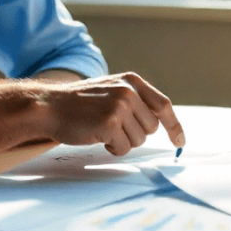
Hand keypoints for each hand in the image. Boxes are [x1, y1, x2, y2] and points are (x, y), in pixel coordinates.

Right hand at [41, 72, 184, 155]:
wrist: (50, 106)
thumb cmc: (81, 103)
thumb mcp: (112, 90)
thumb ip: (135, 100)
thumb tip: (162, 123)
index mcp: (132, 81)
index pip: (163, 104)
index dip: (174, 125)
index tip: (179, 141)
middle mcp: (129, 91)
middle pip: (152, 127)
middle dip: (136, 134)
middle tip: (114, 128)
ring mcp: (120, 107)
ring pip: (139, 140)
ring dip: (123, 141)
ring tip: (103, 130)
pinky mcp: (110, 124)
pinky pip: (123, 148)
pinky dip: (112, 149)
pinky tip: (97, 136)